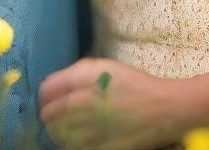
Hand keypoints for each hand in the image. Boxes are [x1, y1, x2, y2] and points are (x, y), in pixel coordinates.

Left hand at [38, 57, 190, 149]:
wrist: (164, 108)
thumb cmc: (135, 84)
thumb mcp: (106, 68)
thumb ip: (79, 73)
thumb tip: (54, 85)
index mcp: (88, 78)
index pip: (50, 88)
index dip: (43, 94)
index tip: (43, 97)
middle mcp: (87, 101)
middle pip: (52, 112)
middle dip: (46, 113)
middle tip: (47, 115)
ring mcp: (94, 126)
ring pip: (61, 133)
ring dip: (55, 131)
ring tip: (56, 129)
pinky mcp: (103, 145)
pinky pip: (77, 147)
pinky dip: (71, 144)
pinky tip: (72, 140)